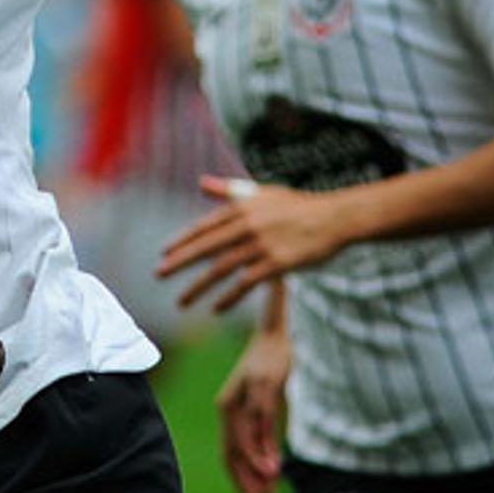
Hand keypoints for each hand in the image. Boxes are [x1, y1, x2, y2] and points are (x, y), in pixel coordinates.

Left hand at [156, 175, 350, 311]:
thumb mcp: (263, 192)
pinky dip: (228, 297)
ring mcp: (262, 244)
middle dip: (179, 262)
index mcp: (243, 207)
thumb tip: (201, 183)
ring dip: (198, 286)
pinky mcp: (277, 263)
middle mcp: (248, 225)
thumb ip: (230, 190)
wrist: (335, 218)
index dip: (183, 240)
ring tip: (181, 301)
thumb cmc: (298, 205)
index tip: (164, 253)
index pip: (204, 226)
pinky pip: (245, 283)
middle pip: (206, 246)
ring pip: (221, 268)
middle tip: (158, 274)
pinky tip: (215, 309)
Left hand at [217, 316, 291, 492]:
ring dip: (256, 467)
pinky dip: (266, 445)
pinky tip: (273, 464)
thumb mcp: (265, 405)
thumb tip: (269, 465)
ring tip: (268, 488)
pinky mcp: (263, 385)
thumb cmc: (271, 370)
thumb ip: (263, 432)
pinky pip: (261, 421)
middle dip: (245, 480)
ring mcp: (246, 394)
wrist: (279, 333)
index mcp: (227, 408)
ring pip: (245, 439)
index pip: (227, 452)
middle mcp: (229, 403)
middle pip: (231, 449)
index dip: (239, 480)